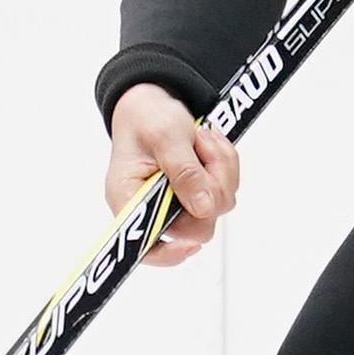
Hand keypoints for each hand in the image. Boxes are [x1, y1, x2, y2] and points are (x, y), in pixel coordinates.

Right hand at [103, 83, 240, 265]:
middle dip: (209, 185)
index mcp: (128, 199)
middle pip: (196, 226)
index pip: (146, 246)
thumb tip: (203, 208)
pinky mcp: (197, 195)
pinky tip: (206, 145)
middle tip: (200, 149)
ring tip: (200, 140)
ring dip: (218, 168)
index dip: (170, 252)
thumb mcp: (165, 135)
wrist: (153, 101)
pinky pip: (225, 191)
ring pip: (217, 205)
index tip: (190, 243)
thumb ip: (184, 171)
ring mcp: (178, 204)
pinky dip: (223, 165)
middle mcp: (151, 209)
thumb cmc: (147, 116)